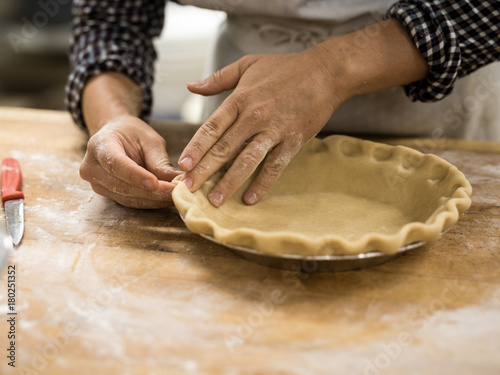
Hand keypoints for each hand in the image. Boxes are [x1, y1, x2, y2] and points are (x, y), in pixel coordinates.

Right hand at [80, 115, 180, 207]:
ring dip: (153, 200)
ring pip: (127, 198)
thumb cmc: (133, 134)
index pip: (115, 163)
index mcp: (99, 145)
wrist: (116, 137)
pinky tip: (166, 199)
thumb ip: (159, 160)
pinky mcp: (107, 194)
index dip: (135, 175)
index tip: (155, 183)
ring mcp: (97, 184)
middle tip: (176, 192)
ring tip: (175, 196)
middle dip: (151, 192)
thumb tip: (176, 180)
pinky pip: (130, 202)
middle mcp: (92, 167)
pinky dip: (150, 202)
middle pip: (122, 185)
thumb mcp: (149, 139)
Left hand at [179, 47, 344, 206]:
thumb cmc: (285, 68)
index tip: (182, 165)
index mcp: (240, 99)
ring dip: (229, 182)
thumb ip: (218, 78)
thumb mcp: (247, 64)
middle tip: (189, 188)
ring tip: (215, 200)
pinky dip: (262, 183)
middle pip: (224, 148)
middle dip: (204, 170)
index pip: (212, 127)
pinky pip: (275, 166)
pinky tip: (250, 198)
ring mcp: (274, 130)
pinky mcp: (293, 141)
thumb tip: (191, 86)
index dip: (196, 147)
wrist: (325, 72)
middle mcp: (255, 116)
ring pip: (247, 161)